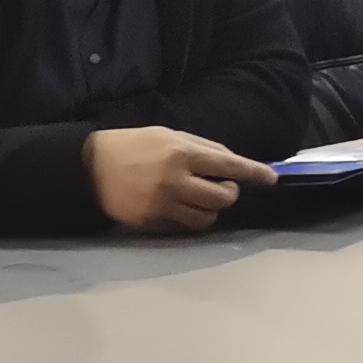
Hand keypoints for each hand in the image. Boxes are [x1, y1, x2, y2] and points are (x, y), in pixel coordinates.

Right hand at [87, 128, 273, 232]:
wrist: (91, 167)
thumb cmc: (135, 145)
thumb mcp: (170, 135)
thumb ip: (203, 148)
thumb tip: (232, 164)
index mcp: (181, 153)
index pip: (228, 165)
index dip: (253, 173)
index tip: (271, 178)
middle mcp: (174, 181)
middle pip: (222, 198)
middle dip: (229, 193)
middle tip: (222, 186)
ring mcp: (162, 205)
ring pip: (207, 218)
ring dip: (212, 209)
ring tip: (201, 197)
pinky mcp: (151, 223)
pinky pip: (184, 228)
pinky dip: (191, 218)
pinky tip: (182, 206)